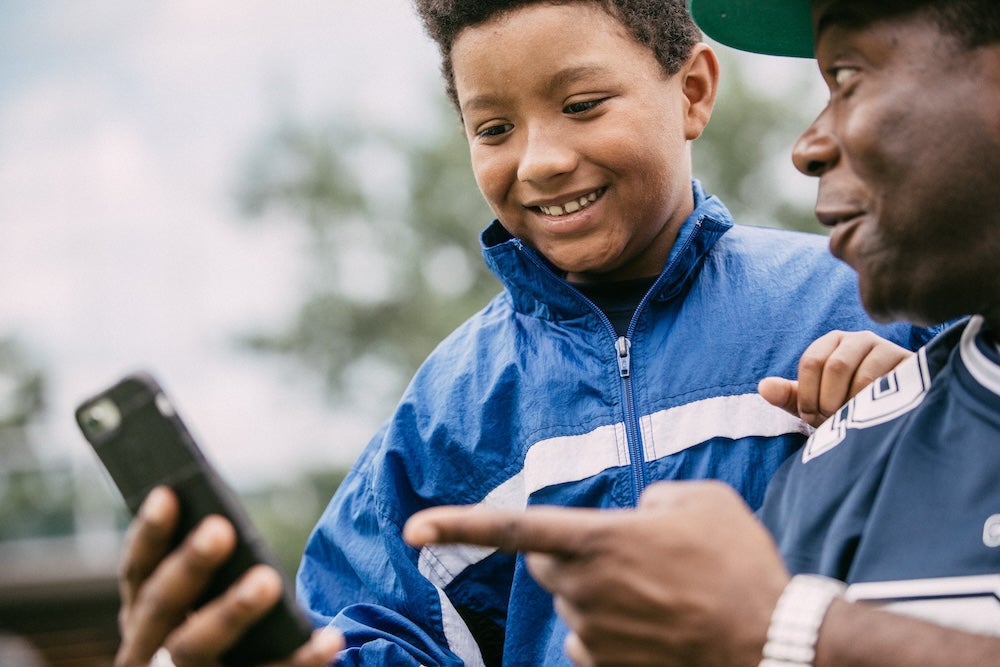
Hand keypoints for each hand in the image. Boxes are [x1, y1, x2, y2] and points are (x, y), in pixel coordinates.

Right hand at [115, 486, 341, 666]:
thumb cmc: (220, 632)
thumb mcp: (201, 604)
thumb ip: (207, 570)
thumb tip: (227, 520)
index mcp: (142, 617)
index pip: (138, 570)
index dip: (150, 533)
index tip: (167, 493)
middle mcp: (148, 652)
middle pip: (161, 605)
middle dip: (190, 565)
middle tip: (221, 528)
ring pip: (197, 647)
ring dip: (231, 611)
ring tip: (268, 580)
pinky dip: (299, 659)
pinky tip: (330, 639)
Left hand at [404, 481, 787, 666]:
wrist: (774, 646)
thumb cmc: (741, 566)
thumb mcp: (702, 502)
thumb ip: (653, 498)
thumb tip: (636, 514)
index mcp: (600, 540)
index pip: (514, 528)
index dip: (458, 524)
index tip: (411, 528)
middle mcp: (584, 590)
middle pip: (546, 565)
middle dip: (571, 556)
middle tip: (628, 557)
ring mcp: (593, 635)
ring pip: (571, 605)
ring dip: (599, 595)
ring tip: (662, 596)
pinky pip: (588, 643)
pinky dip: (610, 631)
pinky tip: (657, 628)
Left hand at [759, 330, 911, 426]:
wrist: (890, 416)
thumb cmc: (846, 407)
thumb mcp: (815, 404)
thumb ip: (789, 396)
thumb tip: (763, 387)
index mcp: (830, 343)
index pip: (811, 362)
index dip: (808, 395)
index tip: (812, 416)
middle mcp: (857, 339)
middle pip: (834, 366)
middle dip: (829, 400)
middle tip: (834, 419)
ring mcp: (884, 348)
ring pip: (859, 374)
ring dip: (851, 403)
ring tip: (854, 417)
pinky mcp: (906, 363)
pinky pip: (884, 381)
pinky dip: (871, 403)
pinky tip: (872, 413)